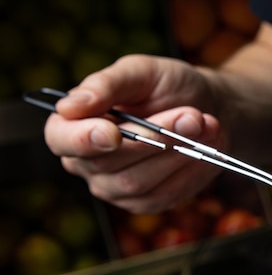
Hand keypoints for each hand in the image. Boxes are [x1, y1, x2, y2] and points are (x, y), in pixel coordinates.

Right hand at [44, 54, 224, 212]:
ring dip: (178, 152)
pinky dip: (191, 169)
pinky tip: (208, 146)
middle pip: (110, 163)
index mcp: (73, 125)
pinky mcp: (148, 202)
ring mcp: (117, 189)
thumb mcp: (142, 72)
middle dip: (155, 138)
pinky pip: (166, 193)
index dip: (83, 139)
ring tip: (207, 125)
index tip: (112, 132)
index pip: (61, 139)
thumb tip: (69, 106)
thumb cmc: (167, 87)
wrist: (207, 110)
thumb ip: (106, 84)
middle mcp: (87, 163)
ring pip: (140, 182)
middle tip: (192, 116)